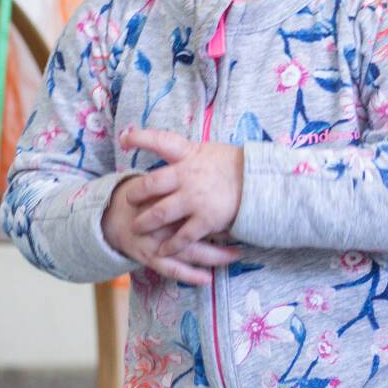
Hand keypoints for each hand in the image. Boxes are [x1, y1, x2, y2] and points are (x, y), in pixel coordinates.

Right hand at [101, 173, 240, 285]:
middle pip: (195, 226)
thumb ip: (185, 176)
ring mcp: (155, 241)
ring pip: (188, 251)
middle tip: (245, 233)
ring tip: (236, 255)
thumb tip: (224, 170)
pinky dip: (190, 275)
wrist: (113, 214)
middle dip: (222, 231)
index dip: (221, 206)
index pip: (196, 202)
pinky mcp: (149, 257)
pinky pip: (171, 269)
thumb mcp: (163, 179)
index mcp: (166, 196)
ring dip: (214, 256)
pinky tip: (207, 279)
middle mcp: (161, 220)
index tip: (242, 207)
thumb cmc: (147, 195)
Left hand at [118, 128, 244, 261]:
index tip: (125, 138)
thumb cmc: (236, 165)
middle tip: (128, 200)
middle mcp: (188, 176)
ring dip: (145, 222)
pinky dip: (170, 245)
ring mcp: (195, 199)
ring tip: (136, 227)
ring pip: (159, 213)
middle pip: (150, 185)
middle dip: (134, 194)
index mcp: (190, 155)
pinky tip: (162, 249)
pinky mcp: (206, 219)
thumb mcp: (210, 151)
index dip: (140, 138)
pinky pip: (181, 236)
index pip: (161, 141)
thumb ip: (188, 153)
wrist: (262, 183)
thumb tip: (169, 149)